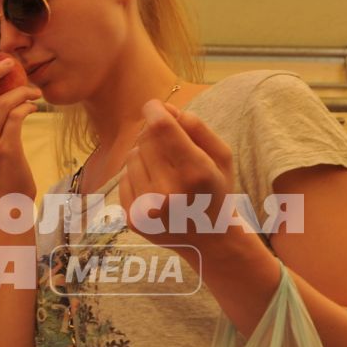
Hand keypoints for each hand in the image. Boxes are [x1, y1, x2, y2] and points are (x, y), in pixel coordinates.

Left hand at [118, 100, 253, 256]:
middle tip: (168, 142)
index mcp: (195, 173)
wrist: (209, 240)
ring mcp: (147, 209)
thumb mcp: (222, 157)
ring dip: (145, 154)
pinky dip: (137, 175)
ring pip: (132, 156)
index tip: (155, 106)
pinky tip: (156, 187)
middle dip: (153, 132)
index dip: (155, 110)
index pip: (161, 128)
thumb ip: (197, 127)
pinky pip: (124, 178)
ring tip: (165, 169)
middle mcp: (168, 193)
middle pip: (145, 139)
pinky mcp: (132, 219)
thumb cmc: (216, 191)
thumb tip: (166, 109)